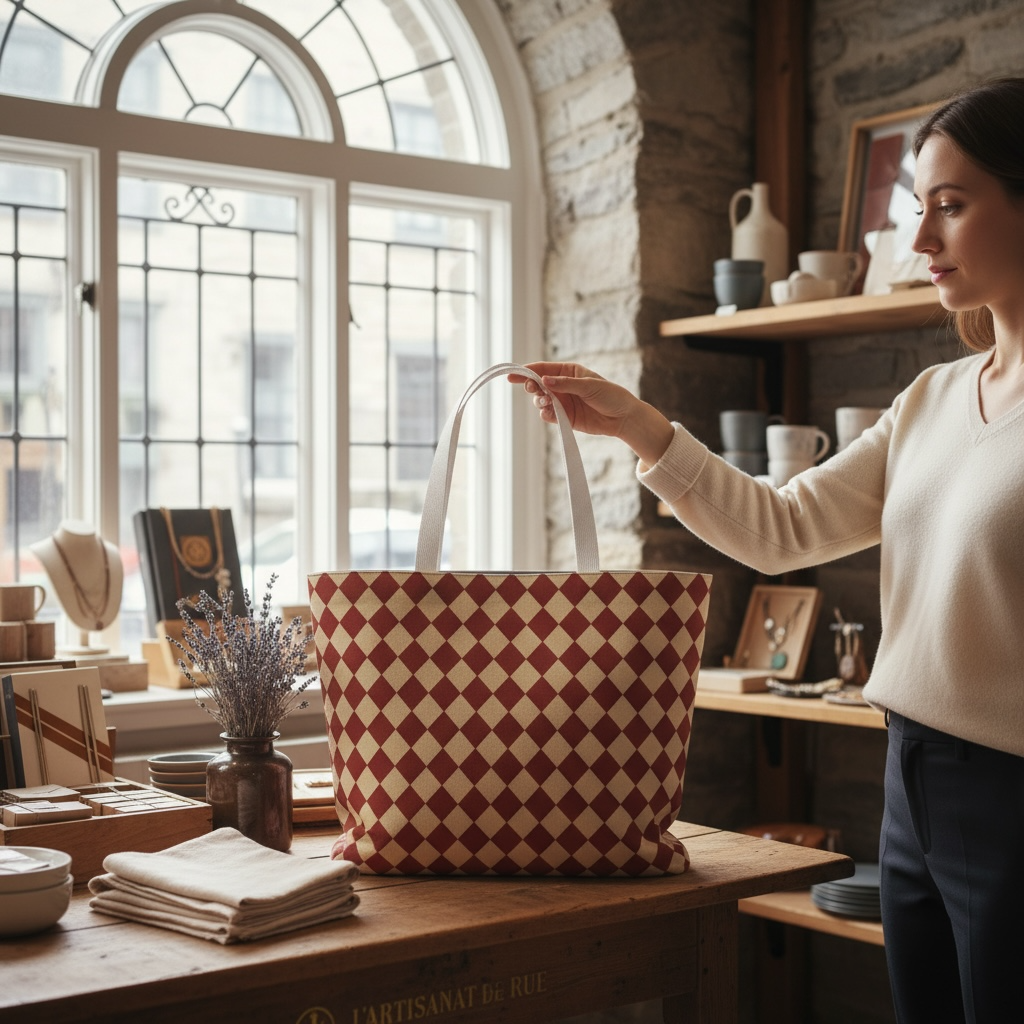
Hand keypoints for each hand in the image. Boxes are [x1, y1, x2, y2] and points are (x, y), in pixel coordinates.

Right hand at [509, 362, 674, 465]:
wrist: (623, 418)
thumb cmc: (611, 396)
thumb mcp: (589, 386)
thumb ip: (566, 384)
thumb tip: (544, 380)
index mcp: (569, 371)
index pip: (543, 368)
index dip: (526, 371)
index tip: (512, 375)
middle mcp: (563, 386)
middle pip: (538, 384)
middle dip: (531, 386)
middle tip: (532, 389)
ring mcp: (563, 402)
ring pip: (540, 400)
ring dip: (539, 401)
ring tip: (546, 403)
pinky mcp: (565, 417)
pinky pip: (548, 415)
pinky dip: (545, 414)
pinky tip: (548, 413)